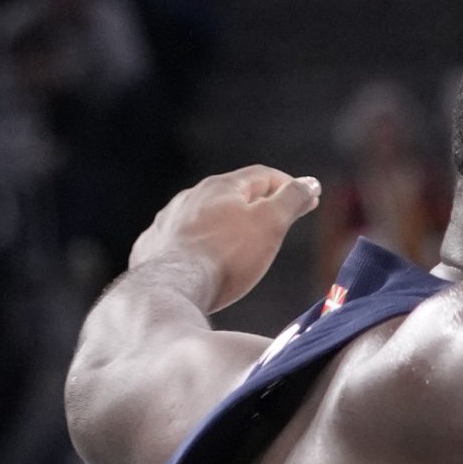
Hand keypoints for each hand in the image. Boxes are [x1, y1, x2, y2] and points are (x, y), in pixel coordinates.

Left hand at [129, 166, 321, 314]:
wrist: (172, 288)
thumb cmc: (227, 256)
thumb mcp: (271, 223)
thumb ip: (292, 199)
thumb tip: (309, 183)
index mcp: (221, 187)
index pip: (263, 175)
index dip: (289, 185)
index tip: (308, 199)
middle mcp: (190, 198)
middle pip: (231, 195)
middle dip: (257, 205)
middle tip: (279, 222)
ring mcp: (167, 222)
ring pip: (203, 218)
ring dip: (225, 226)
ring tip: (241, 246)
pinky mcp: (153, 247)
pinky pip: (181, 240)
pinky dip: (199, 245)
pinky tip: (204, 261)